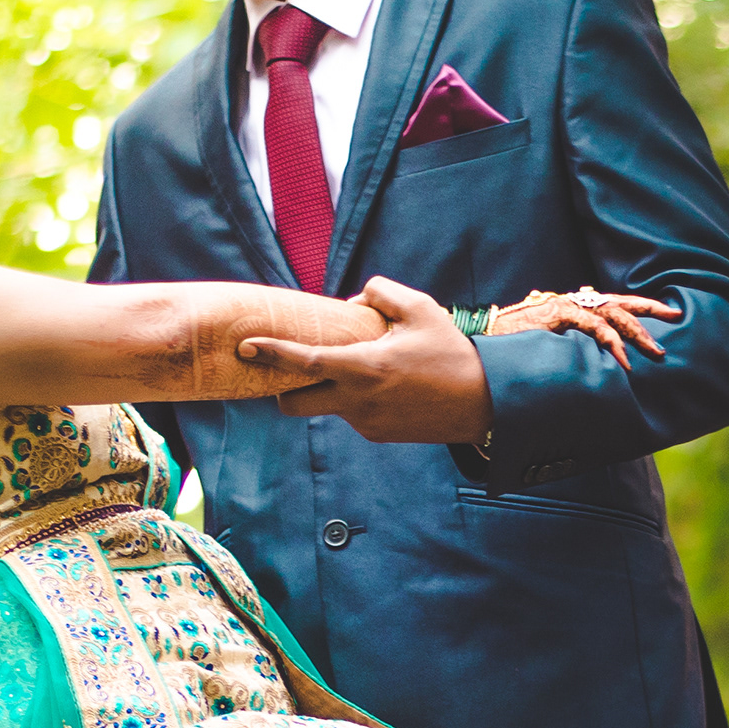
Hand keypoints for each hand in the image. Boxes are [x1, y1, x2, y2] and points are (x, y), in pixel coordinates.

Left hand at [237, 276, 493, 443]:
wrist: (483, 403)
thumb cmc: (451, 352)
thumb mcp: (421, 308)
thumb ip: (380, 292)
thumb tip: (351, 301)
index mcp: (364, 367)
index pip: (304, 361)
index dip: (271, 353)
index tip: (245, 346)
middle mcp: (357, 400)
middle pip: (294, 403)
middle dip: (282, 388)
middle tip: (290, 370)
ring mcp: (364, 422)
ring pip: (327, 405)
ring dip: (331, 389)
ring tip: (366, 369)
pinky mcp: (376, 435)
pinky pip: (352, 414)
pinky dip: (356, 400)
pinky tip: (387, 388)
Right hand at [485, 284, 677, 366]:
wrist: (483, 339)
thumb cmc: (512, 344)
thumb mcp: (546, 342)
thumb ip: (568, 343)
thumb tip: (586, 358)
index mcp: (573, 306)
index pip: (613, 302)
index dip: (640, 306)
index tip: (668, 311)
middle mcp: (572, 301)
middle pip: (619, 302)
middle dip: (650, 310)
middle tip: (676, 316)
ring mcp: (565, 306)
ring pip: (611, 313)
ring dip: (635, 333)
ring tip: (655, 351)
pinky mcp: (557, 316)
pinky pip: (592, 328)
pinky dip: (610, 342)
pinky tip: (623, 359)